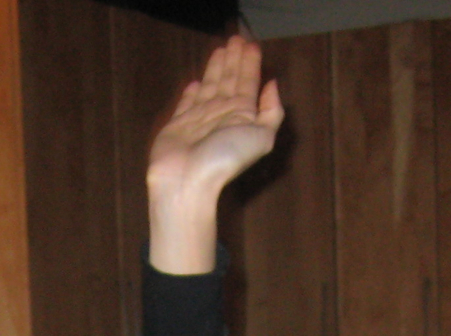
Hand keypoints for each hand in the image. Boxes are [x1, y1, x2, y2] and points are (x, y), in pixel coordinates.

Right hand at [147, 35, 282, 274]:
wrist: (187, 181)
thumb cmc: (224, 159)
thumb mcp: (262, 136)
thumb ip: (272, 111)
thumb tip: (272, 86)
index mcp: (243, 115)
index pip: (248, 82)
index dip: (250, 63)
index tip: (250, 44)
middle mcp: (222, 115)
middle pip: (230, 80)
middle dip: (234, 60)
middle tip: (236, 38)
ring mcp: (200, 119)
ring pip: (210, 86)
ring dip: (215, 68)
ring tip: (220, 49)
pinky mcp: (178, 124)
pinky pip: (186, 103)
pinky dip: (191, 93)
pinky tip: (195, 83)